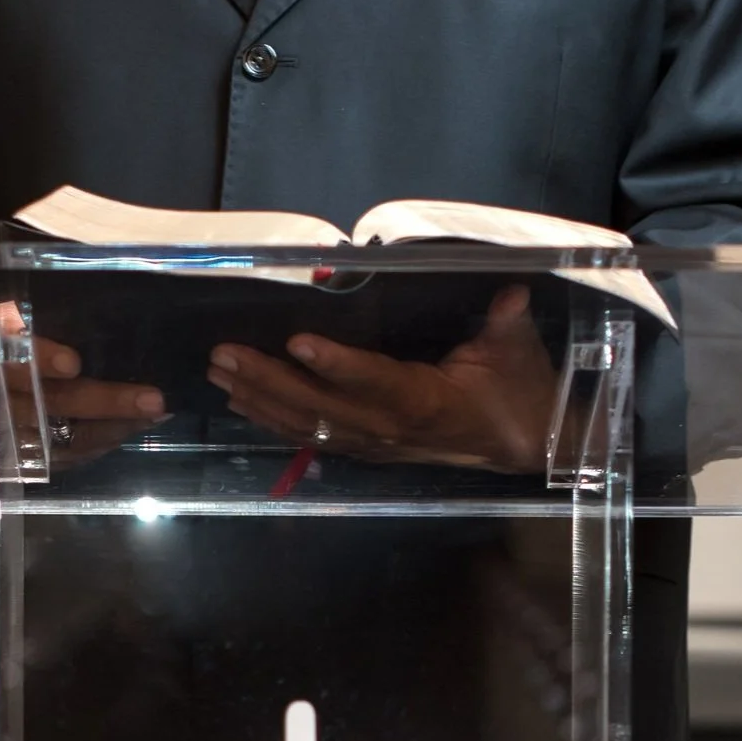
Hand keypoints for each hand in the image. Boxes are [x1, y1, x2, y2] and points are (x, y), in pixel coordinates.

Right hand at [0, 306, 165, 460]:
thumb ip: (34, 320)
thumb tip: (96, 314)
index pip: (14, 359)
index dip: (43, 360)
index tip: (75, 362)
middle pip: (51, 405)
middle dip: (106, 403)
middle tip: (153, 399)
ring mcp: (3, 434)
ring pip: (60, 440)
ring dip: (111, 430)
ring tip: (152, 416)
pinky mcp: (11, 457)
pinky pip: (58, 459)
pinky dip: (95, 448)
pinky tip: (127, 431)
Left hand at [206, 284, 557, 474]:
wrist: (522, 446)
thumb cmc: (518, 392)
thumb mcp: (519, 354)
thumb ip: (508, 324)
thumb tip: (511, 292)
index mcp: (426, 402)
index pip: (375, 382)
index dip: (338, 366)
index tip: (297, 342)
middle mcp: (390, 428)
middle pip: (322, 408)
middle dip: (269, 381)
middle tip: (225, 354)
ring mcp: (373, 443)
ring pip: (307, 425)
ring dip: (259, 398)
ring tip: (219, 371)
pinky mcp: (365, 448)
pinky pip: (311, 437)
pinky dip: (271, 419)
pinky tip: (239, 401)